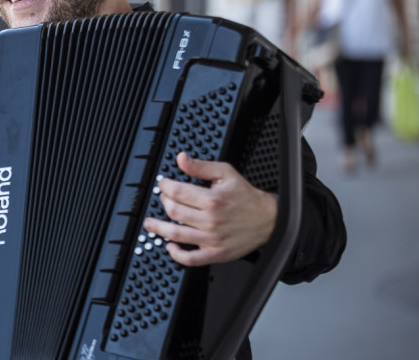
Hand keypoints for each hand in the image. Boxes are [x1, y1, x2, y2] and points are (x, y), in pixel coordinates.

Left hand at [142, 152, 276, 266]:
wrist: (268, 219)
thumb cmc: (246, 196)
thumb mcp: (226, 173)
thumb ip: (201, 167)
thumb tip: (181, 159)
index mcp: (212, 200)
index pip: (176, 192)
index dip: (164, 186)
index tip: (163, 184)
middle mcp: (211, 220)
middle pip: (174, 212)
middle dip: (163, 203)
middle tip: (163, 199)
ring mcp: (213, 239)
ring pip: (177, 235)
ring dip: (159, 229)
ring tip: (150, 224)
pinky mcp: (216, 254)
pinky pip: (191, 259)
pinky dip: (177, 254)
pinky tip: (170, 246)